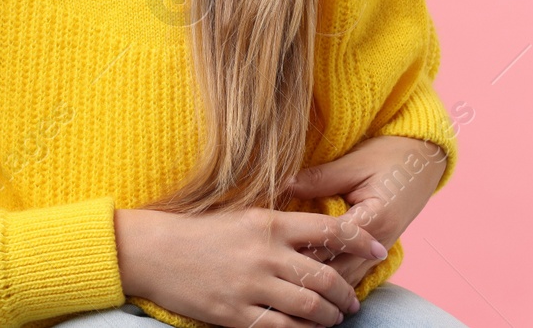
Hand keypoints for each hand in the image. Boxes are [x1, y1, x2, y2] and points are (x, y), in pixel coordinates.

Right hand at [113, 205, 389, 327]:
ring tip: (332, 318)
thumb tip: (319, 234)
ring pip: (310, 307)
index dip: (360, 240)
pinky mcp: (235, 314)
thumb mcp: (241, 216)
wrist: (154, 251)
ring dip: (329, 316)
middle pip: (325, 276)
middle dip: (347, 293)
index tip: (379, 250)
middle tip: (353, 301)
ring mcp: (250, 286)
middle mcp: (264, 253)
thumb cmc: (199, 231)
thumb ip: (279, 224)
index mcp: (267, 223)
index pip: (328, 229)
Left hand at [286, 136, 447, 286]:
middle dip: (306, 273)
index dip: (300, 248)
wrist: (422, 160)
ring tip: (286, 283)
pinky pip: (351, 275)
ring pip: (344, 281)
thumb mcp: (354, 163)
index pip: (330, 244)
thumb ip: (319, 178)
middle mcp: (378, 244)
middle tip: (272, 271)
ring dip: (318, 283)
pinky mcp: (376, 253)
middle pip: (336, 271)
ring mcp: (379, 252)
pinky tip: (310, 283)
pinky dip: (331, 280)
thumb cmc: (388, 156)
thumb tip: (283, 184)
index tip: (272, 248)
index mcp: (374, 220)